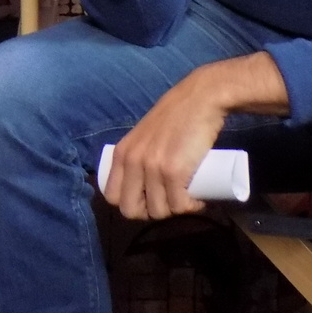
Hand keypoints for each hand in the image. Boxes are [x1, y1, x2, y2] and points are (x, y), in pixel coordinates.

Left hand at [101, 71, 225, 219]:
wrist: (199, 100)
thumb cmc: (175, 118)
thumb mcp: (144, 136)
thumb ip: (138, 153)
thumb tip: (142, 181)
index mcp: (120, 153)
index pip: (112, 196)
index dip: (130, 204)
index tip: (149, 200)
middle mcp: (131, 162)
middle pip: (129, 210)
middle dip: (150, 212)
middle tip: (168, 202)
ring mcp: (151, 167)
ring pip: (158, 211)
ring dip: (175, 210)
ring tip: (187, 198)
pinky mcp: (174, 171)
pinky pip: (178, 205)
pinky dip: (190, 208)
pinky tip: (198, 201)